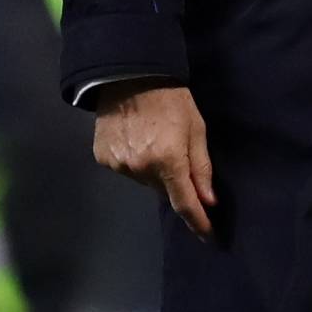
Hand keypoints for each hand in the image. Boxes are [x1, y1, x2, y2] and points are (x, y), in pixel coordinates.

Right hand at [92, 84, 215, 238]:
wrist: (130, 73)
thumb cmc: (171, 98)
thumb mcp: (196, 129)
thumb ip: (201, 167)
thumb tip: (208, 201)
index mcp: (168, 161)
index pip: (185, 204)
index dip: (198, 223)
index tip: (208, 237)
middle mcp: (141, 168)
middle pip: (162, 189)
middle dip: (172, 179)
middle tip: (174, 151)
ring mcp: (119, 164)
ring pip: (143, 180)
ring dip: (151, 169)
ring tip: (151, 139)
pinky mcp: (103, 157)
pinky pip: (124, 169)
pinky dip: (132, 160)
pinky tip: (133, 138)